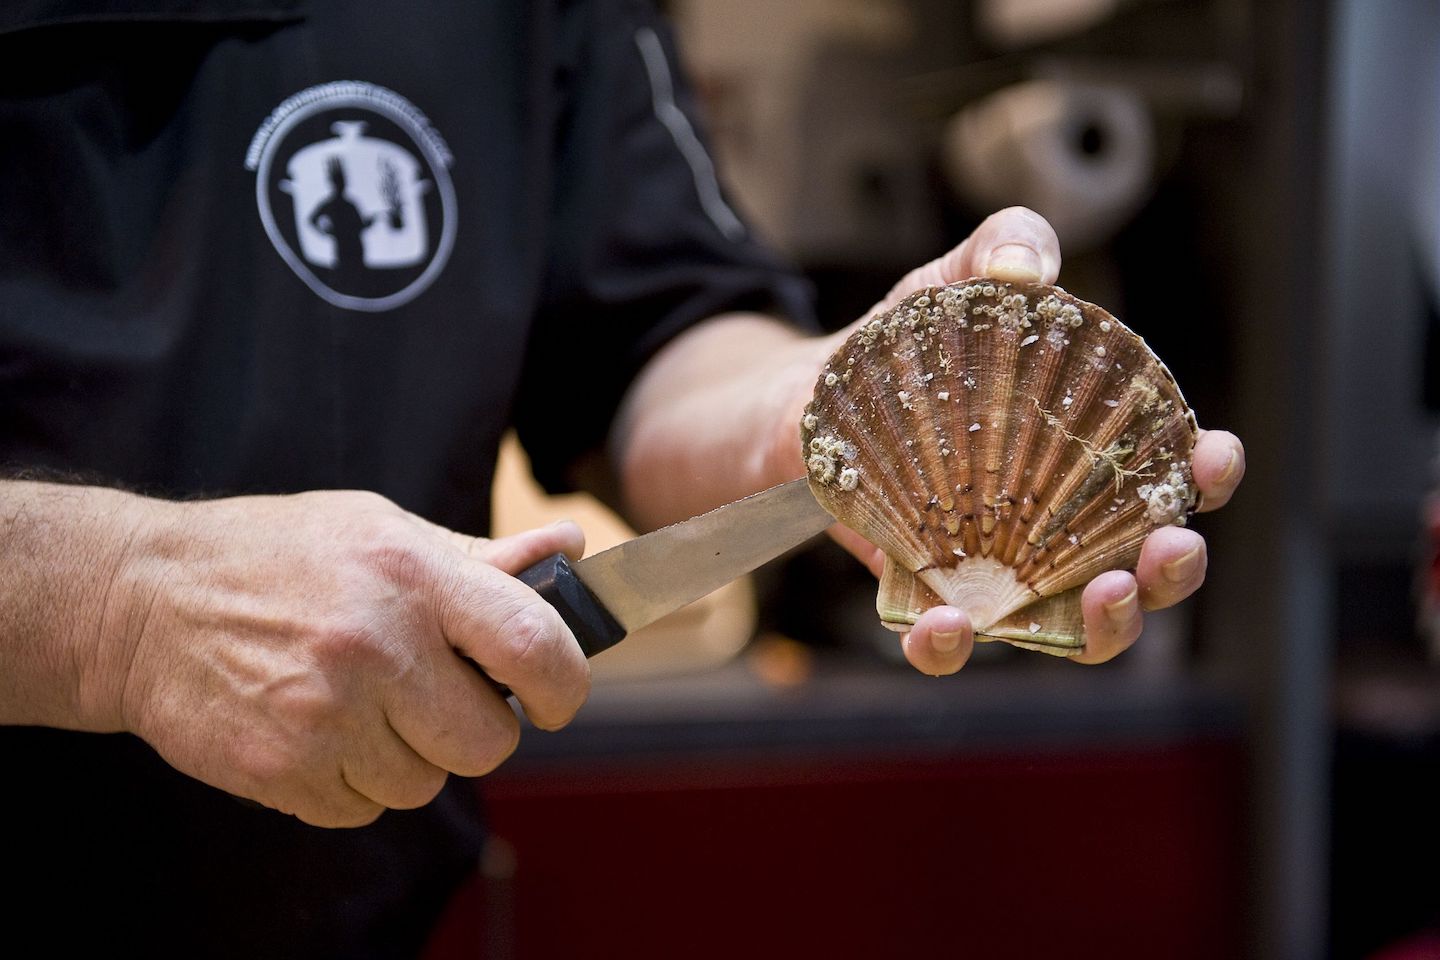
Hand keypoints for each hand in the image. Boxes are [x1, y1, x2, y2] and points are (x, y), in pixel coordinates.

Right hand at [108, 491, 588, 826]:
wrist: (141, 601)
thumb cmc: (274, 557)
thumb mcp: (381, 528)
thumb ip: (480, 556)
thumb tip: (568, 552)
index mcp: (413, 575)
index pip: (535, 645)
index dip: (564, 683)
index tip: (552, 694)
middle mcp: (375, 646)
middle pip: (488, 741)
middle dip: (475, 727)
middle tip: (435, 695)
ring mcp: (326, 714)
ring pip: (427, 783)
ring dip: (409, 755)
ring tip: (361, 703)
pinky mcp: (284, 769)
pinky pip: (366, 809)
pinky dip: (354, 781)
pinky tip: (320, 729)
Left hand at [793, 206, 1245, 674]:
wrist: (801, 404)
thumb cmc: (900, 348)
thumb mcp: (948, 285)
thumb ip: (999, 251)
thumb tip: (1027, 262)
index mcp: (1082, 454)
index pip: (1167, 474)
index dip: (1205, 474)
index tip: (1212, 456)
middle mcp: (1054, 527)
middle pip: (1142, 568)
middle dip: (1172, 569)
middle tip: (1171, 550)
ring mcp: (995, 572)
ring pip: (1070, 627)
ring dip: (1103, 626)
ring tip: (1102, 599)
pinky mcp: (924, 596)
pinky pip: (951, 641)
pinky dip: (954, 644)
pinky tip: (949, 624)